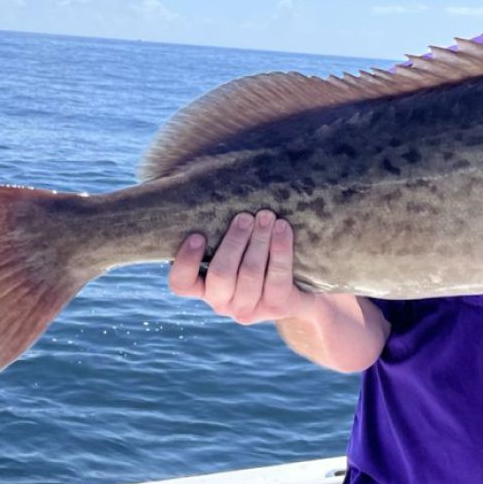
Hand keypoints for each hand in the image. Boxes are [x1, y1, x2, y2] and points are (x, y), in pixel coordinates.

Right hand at [168, 209, 313, 324]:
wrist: (301, 282)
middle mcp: (222, 302)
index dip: (186, 262)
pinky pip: (277, 278)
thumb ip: (216, 221)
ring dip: (259, 242)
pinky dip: (280, 250)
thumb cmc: (257, 249)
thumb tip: (200, 174)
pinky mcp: (276, 308)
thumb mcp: (235, 239)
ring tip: (266, 216)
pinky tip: (283, 228)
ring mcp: (248, 309)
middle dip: (234, 242)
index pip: (181, 284)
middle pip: (221, 275)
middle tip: (244, 216)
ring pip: (250, 275)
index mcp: (203, 286)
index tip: (197, 235)